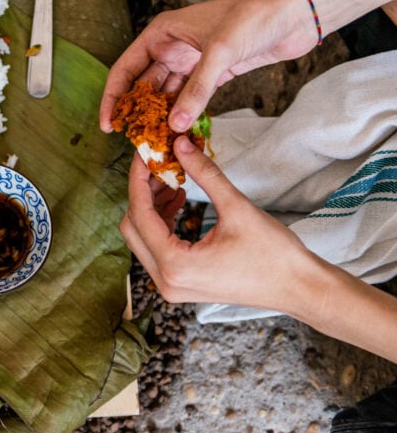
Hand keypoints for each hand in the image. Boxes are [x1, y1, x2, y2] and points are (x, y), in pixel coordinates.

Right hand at [99, 0, 318, 133]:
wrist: (297, 13)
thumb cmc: (254, 17)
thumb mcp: (220, 52)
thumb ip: (197, 90)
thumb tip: (174, 124)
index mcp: (162, 33)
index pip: (125, 68)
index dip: (113, 97)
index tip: (109, 124)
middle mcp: (172, 47)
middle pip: (143, 84)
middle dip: (138, 111)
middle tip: (134, 139)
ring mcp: (193, 61)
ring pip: (167, 94)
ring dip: (161, 116)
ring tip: (155, 141)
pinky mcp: (214, 73)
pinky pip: (191, 98)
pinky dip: (185, 114)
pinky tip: (180, 132)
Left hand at [119, 135, 317, 310]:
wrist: (299, 288)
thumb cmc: (274, 254)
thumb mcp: (237, 208)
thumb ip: (204, 174)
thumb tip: (180, 144)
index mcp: (175, 265)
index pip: (139, 214)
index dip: (138, 179)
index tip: (143, 153)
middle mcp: (165, 281)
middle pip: (133, 227)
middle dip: (142, 192)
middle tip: (158, 164)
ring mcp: (170, 286)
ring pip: (143, 238)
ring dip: (152, 206)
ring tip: (172, 178)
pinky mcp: (180, 284)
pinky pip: (157, 248)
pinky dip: (162, 222)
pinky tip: (179, 198)